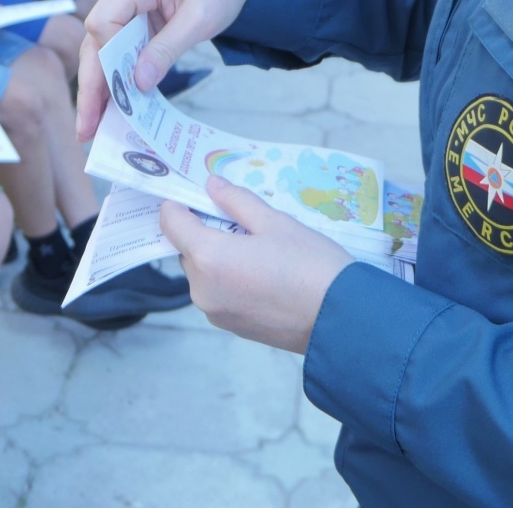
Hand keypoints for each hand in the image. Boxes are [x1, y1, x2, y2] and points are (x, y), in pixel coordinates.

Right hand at [76, 0, 256, 138]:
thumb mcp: (201, 19)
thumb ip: (168, 48)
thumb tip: (138, 83)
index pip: (104, 21)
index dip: (109, 56)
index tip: (125, 85)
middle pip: (94, 40)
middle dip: (90, 85)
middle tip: (86, 127)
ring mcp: (125, 5)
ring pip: (100, 49)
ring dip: (97, 87)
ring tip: (92, 126)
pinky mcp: (132, 20)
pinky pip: (117, 50)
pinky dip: (115, 77)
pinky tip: (112, 107)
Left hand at [161, 175, 352, 353]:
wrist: (341, 320)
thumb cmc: (310, 264)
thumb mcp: (275, 222)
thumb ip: (236, 201)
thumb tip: (212, 185)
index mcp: (208, 258)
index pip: (171, 223)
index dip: (178, 203)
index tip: (195, 192)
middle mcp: (202, 290)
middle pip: (188, 249)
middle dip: (205, 230)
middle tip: (239, 217)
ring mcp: (216, 313)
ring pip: (204, 273)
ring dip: (218, 256)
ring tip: (257, 246)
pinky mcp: (232, 328)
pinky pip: (219, 293)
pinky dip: (229, 278)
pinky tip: (262, 272)